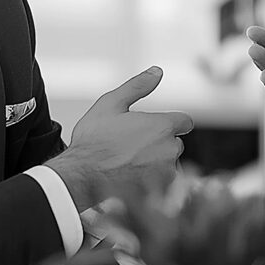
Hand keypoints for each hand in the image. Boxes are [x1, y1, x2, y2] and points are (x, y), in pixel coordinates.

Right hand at [47, 67, 192, 209]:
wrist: (80, 177)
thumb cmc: (93, 141)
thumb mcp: (111, 104)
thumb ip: (137, 86)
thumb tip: (156, 72)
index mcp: (162, 126)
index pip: (184, 122)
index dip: (171, 123)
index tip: (156, 128)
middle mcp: (170, 149)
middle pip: (175, 143)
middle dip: (159, 143)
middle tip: (131, 146)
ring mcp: (165, 173)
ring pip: (168, 164)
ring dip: (155, 163)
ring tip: (128, 163)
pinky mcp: (159, 193)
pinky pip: (163, 184)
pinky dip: (151, 182)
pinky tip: (131, 178)